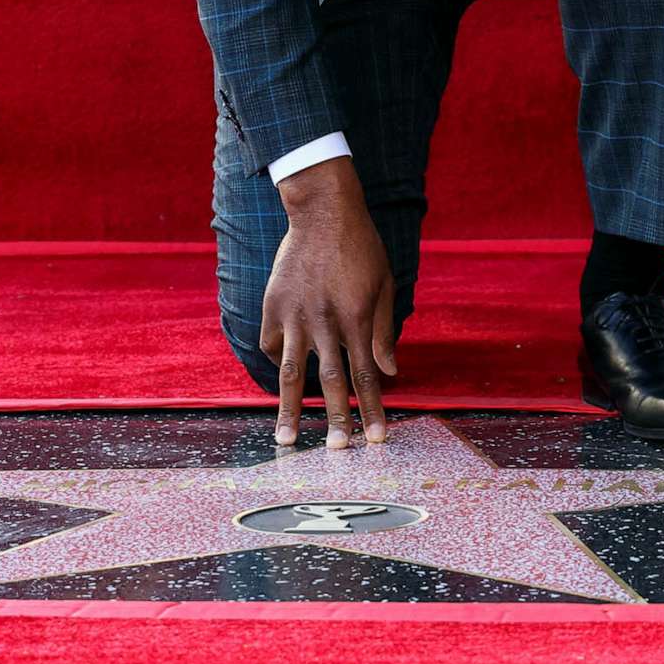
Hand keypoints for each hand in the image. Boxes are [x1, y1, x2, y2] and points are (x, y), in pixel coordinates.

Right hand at [261, 157, 396, 447]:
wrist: (322, 210)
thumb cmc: (361, 247)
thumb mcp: (384, 285)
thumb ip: (385, 331)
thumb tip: (390, 373)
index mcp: (357, 318)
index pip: (367, 375)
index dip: (372, 410)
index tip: (376, 439)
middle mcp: (326, 321)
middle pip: (331, 381)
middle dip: (337, 420)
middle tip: (339, 452)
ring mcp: (295, 314)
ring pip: (293, 372)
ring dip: (291, 410)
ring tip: (288, 440)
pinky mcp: (273, 304)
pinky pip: (273, 343)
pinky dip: (280, 362)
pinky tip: (284, 377)